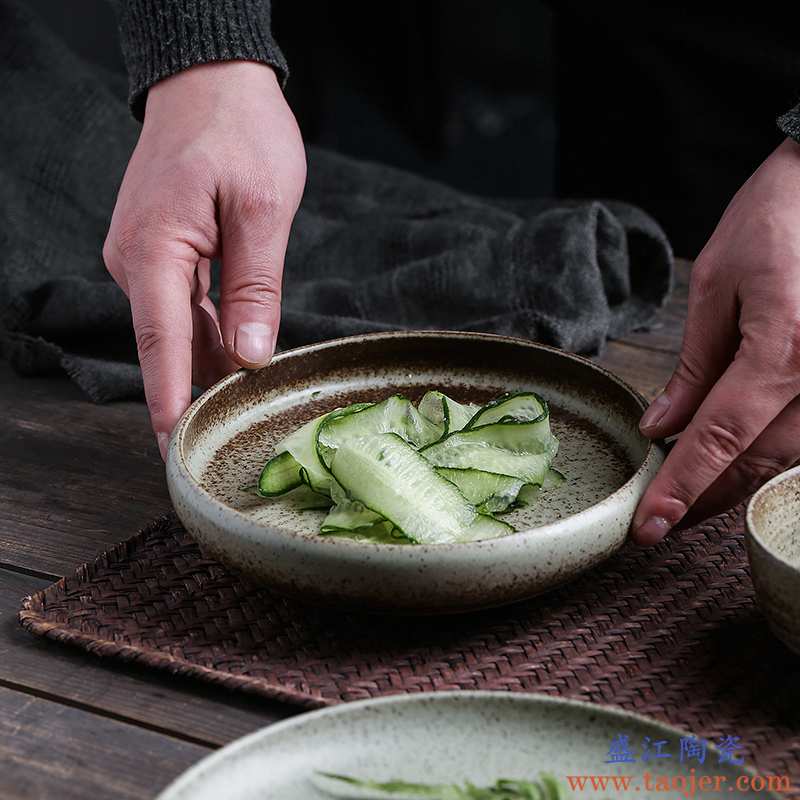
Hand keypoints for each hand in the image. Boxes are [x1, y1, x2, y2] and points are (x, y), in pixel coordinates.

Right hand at [103, 62, 305, 458]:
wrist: (210, 82)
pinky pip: (182, 309)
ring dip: (207, 370)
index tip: (175, 453)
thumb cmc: (240, 131)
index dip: (172, 402)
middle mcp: (137, 261)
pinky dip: (208, 338)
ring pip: (177, 331)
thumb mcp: (263, 208)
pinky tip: (235, 365)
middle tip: (222, 450)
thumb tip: (249, 353)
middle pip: (167, 346)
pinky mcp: (161, 254)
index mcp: (156, 250)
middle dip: (194, 398)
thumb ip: (255, 286)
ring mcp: (145, 258)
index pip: (162, 344)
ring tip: (238, 416)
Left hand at [632, 137, 799, 543]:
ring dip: (739, 484)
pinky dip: (771, 456)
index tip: (649, 526)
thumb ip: (694, 367)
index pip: (720, 436)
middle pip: (760, 460)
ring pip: (791, 458)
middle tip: (662, 519)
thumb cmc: (777, 219)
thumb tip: (660, 427)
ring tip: (691, 499)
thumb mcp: (718, 287)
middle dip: (707, 496)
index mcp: (786, 345)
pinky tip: (739, 462)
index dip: (682, 486)